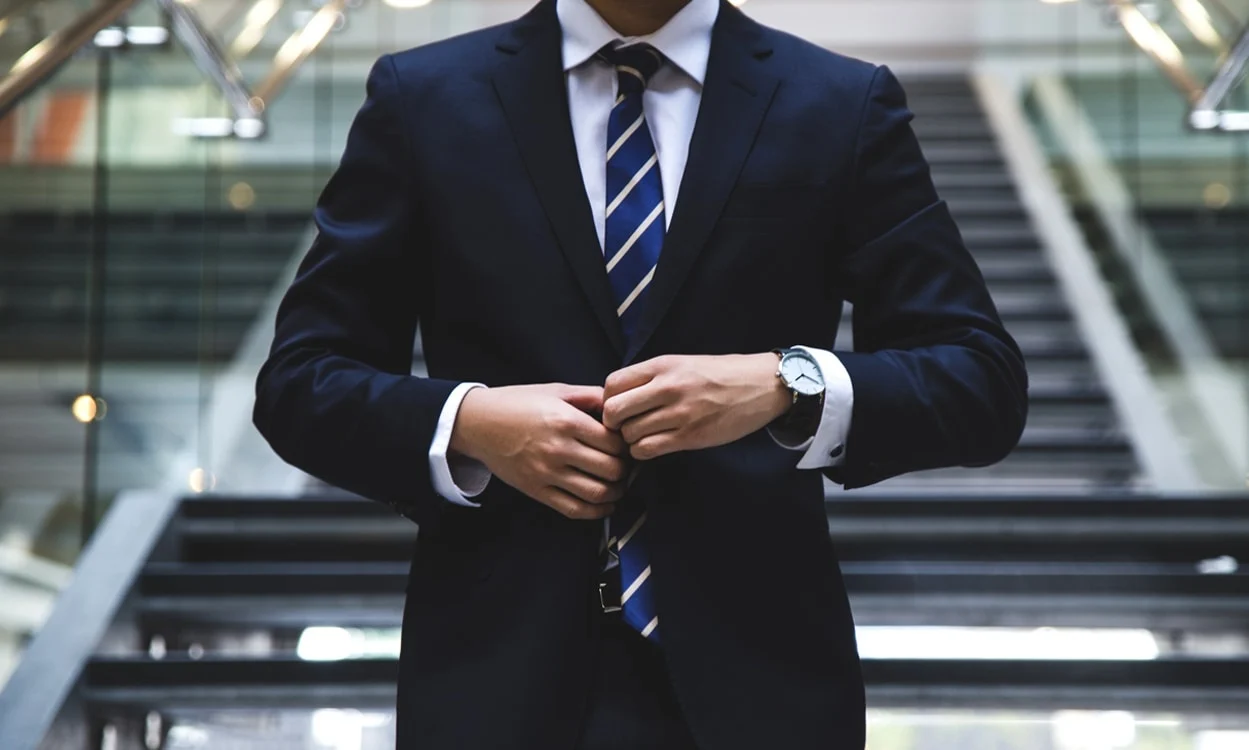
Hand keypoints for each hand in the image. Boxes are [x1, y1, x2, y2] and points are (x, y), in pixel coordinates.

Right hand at [449, 384, 629, 519]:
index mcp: (566, 421)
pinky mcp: (536, 490)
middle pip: (611, 469)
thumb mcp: (556, 390)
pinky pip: (574, 509)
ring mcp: (547, 473)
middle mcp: (558, 449)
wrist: (478, 423)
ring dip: (616, 493)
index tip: (627, 445)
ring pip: (597, 493)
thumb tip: (619, 405)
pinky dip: (596, 512)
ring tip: (618, 485)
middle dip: (625, 470)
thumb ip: (590, 396)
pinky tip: (604, 504)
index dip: (627, 446)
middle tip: (626, 466)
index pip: (614, 442)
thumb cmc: (518, 403)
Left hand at [602, 354, 791, 459]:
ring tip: (643, 436)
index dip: (607, 399)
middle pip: (614, 411)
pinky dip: (643, 452)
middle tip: (624, 426)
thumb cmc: (720, 374)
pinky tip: (654, 446)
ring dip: (630, 440)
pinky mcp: (690, 436)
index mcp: (663, 365)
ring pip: (629, 434)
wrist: (761, 385)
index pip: (612, 384)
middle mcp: (667, 387)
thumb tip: (618, 396)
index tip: (619, 407)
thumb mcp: (682, 363)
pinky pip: (648, 449)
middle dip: (613, 423)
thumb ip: (651, 377)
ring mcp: (679, 413)